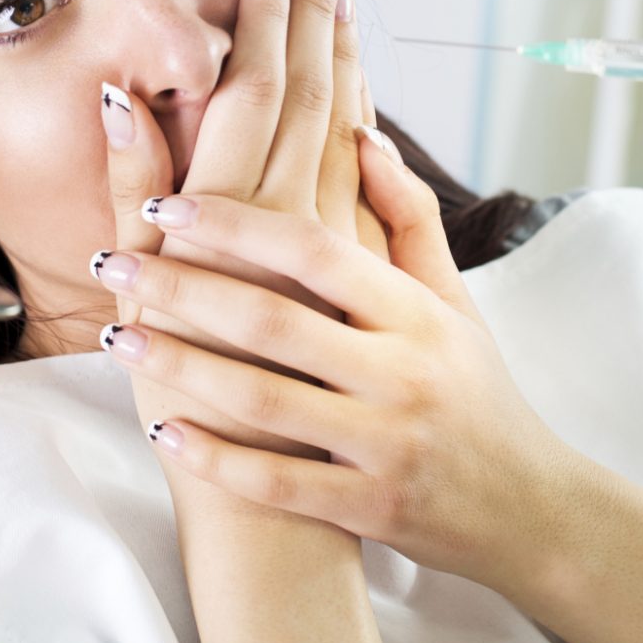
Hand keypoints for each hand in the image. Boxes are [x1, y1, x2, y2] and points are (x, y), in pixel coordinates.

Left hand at [89, 132, 583, 592]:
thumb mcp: (453, 300)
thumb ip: (407, 218)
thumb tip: (360, 133)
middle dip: (183, 288)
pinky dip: (217, 459)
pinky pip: (280, 485)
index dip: (236, 222)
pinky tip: (163, 432)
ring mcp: (387, 445)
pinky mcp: (372, 509)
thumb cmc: (477, 390)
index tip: (167, 202)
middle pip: (274, 319)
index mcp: (417, 313)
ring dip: (181, 367)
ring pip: (266, 400)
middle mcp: (403, 372)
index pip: (315, 250)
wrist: (529, 506)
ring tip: (117, 337)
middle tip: (112, 262)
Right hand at [101, 0, 378, 453]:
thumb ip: (135, 189)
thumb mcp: (148, 292)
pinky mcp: (363, 278)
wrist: (272, 492)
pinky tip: (366, 86)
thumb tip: (125, 96)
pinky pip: (367, 181)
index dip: (270, 19)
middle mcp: (291, 219)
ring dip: (345, 55)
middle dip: (312, 14)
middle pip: (309, 91)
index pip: (257, 87)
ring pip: (345, 127)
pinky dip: (367, 123)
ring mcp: (335, 246)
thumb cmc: (196, 402)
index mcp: (235, 213)